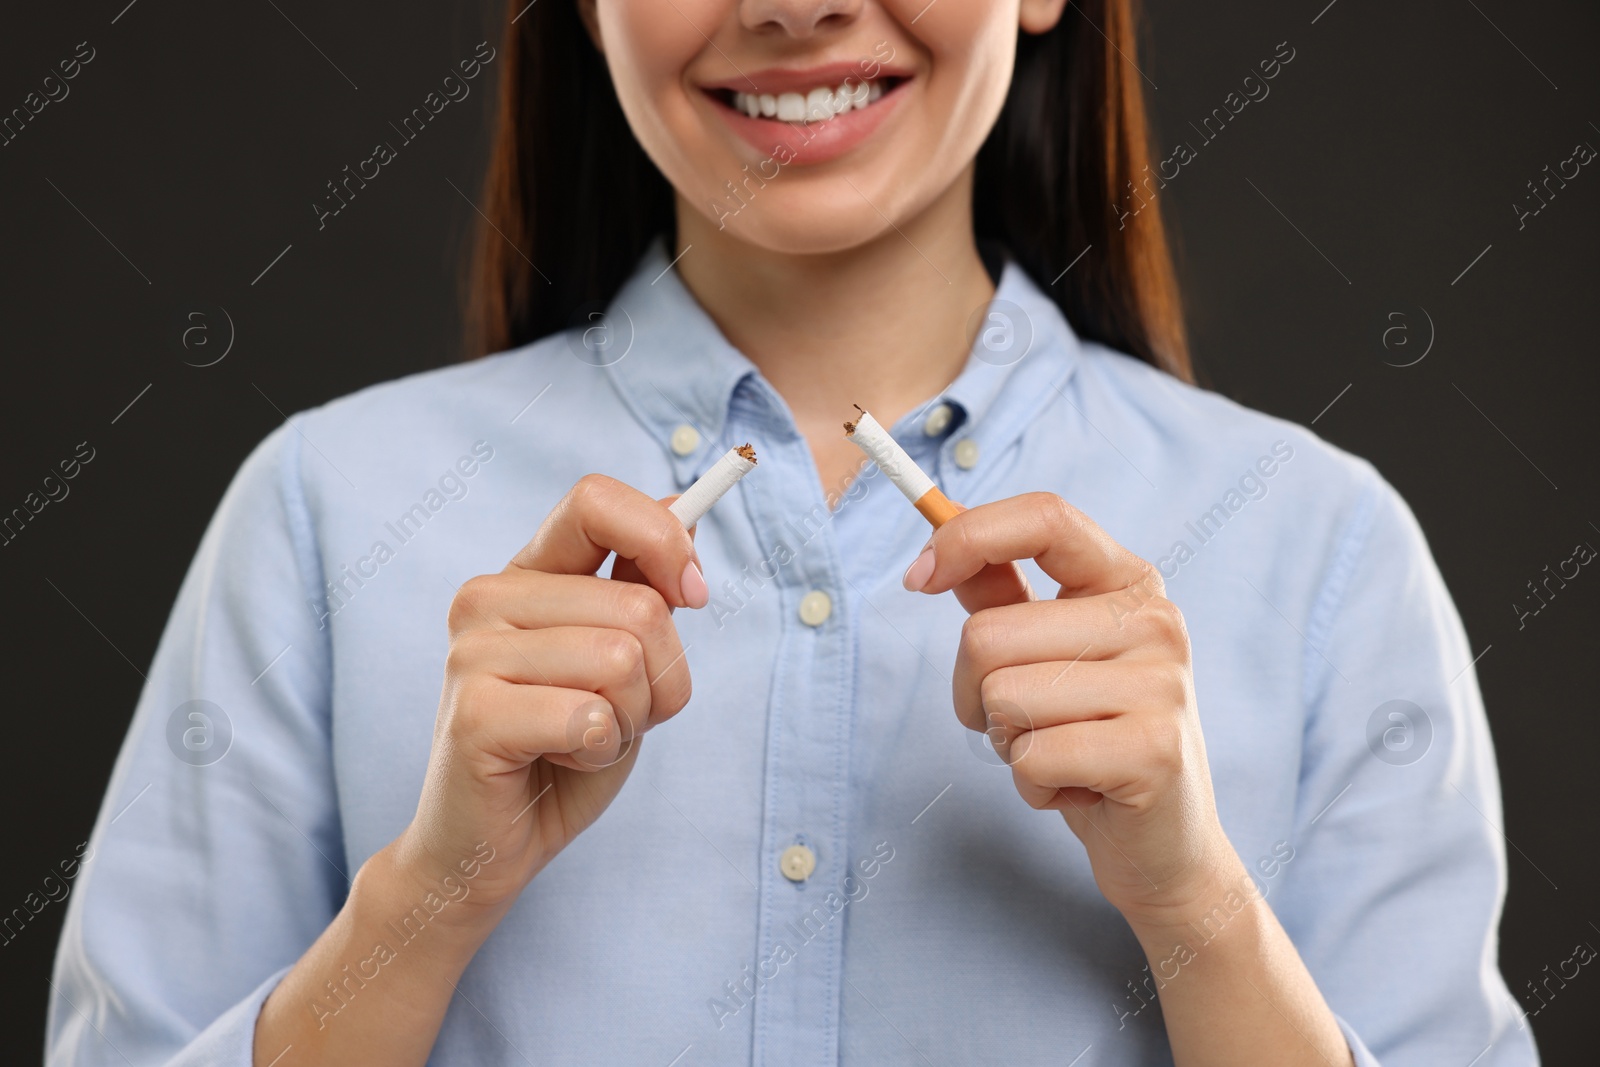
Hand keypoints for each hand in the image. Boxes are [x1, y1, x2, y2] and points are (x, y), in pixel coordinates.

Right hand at [391, 474, 707, 926]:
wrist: (488, 845)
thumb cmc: (561, 750)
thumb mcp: (619, 661)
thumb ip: (641, 588)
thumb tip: (684, 521)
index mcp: (526, 574)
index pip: (595, 500)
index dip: (662, 539)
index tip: (694, 594)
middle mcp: (489, 598)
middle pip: (639, 605)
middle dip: (659, 678)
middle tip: (609, 715)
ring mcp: (473, 653)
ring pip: (623, 660)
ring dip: (628, 719)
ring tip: (578, 739)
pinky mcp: (474, 713)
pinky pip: (591, 714)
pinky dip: (600, 749)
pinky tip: (558, 761)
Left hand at [902, 493, 1243, 927]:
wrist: (1165, 847)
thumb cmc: (1091, 740)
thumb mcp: (1048, 656)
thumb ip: (1000, 595)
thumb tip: (937, 548)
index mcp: (1129, 582)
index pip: (1046, 517)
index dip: (969, 537)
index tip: (917, 577)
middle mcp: (1155, 622)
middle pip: (988, 633)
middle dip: (974, 692)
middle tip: (1024, 724)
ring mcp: (1162, 685)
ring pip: (1003, 696)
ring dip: (1009, 742)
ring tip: (1061, 755)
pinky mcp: (1154, 753)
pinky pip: (1031, 757)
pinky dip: (1032, 785)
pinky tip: (1078, 790)